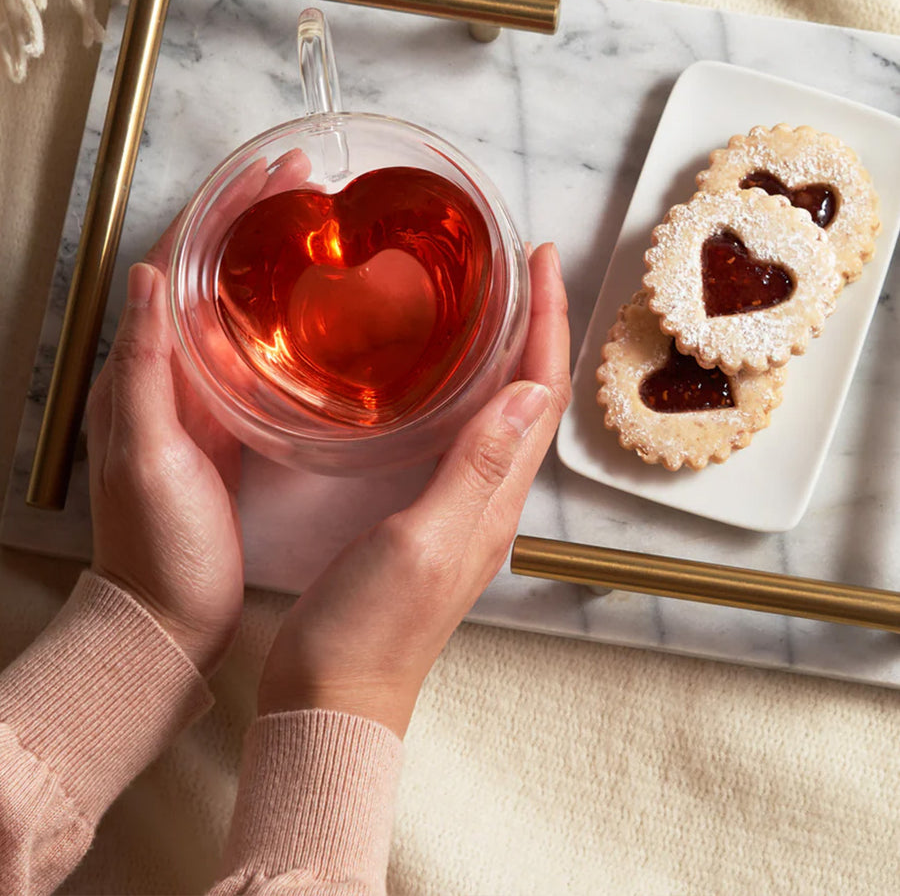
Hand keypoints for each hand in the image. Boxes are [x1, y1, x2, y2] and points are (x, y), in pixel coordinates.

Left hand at [86, 151, 312, 674]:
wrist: (165, 616)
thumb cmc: (155, 545)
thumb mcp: (147, 454)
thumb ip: (144, 369)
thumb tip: (152, 277)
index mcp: (143, 372)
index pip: (177, 266)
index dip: (218, 214)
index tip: (264, 174)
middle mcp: (166, 375)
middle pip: (209, 275)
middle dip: (250, 222)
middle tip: (301, 184)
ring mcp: (198, 400)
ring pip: (234, 308)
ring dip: (267, 262)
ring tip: (313, 229)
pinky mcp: (226, 427)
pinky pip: (252, 354)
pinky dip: (280, 318)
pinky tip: (311, 315)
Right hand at [258, 242, 569, 736]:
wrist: (336, 693)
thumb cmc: (373, 628)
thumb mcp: (424, 541)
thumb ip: (476, 468)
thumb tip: (529, 391)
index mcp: (496, 498)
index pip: (540, 393)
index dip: (548, 321)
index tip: (544, 260)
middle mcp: (491, 499)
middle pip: (533, 395)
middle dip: (540, 324)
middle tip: (528, 265)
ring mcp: (462, 509)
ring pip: (505, 413)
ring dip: (513, 352)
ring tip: (500, 302)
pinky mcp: (428, 516)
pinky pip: (469, 438)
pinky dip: (473, 391)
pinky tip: (450, 378)